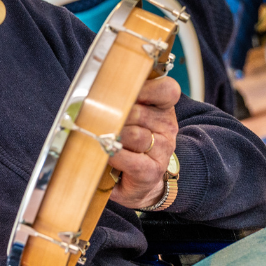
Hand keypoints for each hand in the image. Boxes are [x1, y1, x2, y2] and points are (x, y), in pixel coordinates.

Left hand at [109, 76, 180, 208]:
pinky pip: (128, 159)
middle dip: (113, 114)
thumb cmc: (126, 142)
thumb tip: (99, 83)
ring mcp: (161, 151)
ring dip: (112, 136)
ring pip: (132, 134)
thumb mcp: (127, 115)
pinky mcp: (151, 171)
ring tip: (101, 137)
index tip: (123, 88)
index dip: (146, 88)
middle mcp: (166, 128)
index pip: (167, 90)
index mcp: (162, 109)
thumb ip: (121, 98)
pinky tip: (105, 153)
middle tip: (98, 118)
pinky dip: (112, 154)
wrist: (138, 181)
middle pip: (138, 112)